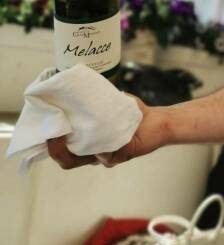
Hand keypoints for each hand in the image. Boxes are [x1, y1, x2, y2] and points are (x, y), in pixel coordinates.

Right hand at [47, 97, 170, 169]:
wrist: (156, 119)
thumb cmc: (132, 112)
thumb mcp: (110, 102)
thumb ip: (95, 97)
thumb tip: (78, 84)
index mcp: (87, 142)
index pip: (62, 149)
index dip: (50, 143)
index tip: (45, 127)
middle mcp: (94, 153)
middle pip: (67, 160)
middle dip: (56, 149)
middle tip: (54, 134)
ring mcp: (107, 157)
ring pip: (84, 160)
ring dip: (76, 148)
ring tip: (73, 133)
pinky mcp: (122, 155)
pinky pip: (108, 157)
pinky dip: (103, 150)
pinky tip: (104, 141)